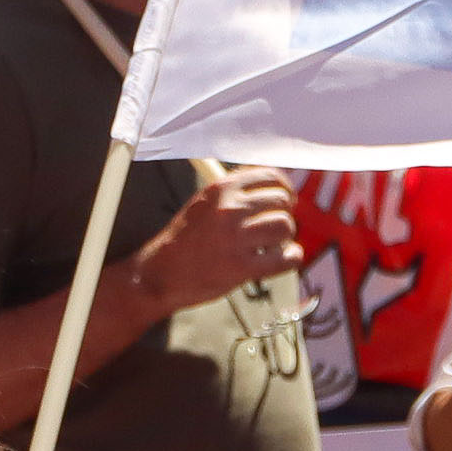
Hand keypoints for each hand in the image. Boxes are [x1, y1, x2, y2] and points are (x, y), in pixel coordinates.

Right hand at [134, 168, 299, 312]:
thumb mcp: (205, 203)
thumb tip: (279, 185)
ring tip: (272, 244)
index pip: (270, 176)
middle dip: (284, 213)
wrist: (160, 274)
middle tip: (274, 227)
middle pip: (281, 201)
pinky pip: (286, 258)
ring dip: (284, 237)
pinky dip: (290, 258)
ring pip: (285, 226)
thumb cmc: (186, 239)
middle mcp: (229, 209)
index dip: (284, 188)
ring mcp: (235, 238)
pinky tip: (282, 258)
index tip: (284, 200)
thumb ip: (237, 193)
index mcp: (221, 189)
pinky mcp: (241, 268)